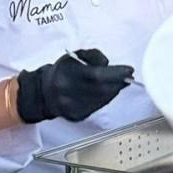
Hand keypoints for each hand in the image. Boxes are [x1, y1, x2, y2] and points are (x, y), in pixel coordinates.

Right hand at [15, 48, 132, 123]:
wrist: (44, 92)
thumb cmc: (62, 71)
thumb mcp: (75, 56)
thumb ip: (94, 55)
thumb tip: (109, 64)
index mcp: (66, 76)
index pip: (97, 76)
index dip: (116, 74)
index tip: (129, 70)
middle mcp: (68, 93)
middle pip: (102, 90)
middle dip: (118, 83)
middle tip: (127, 77)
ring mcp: (72, 107)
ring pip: (102, 100)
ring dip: (114, 91)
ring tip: (118, 83)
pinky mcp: (76, 116)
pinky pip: (97, 107)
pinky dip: (106, 99)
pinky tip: (107, 92)